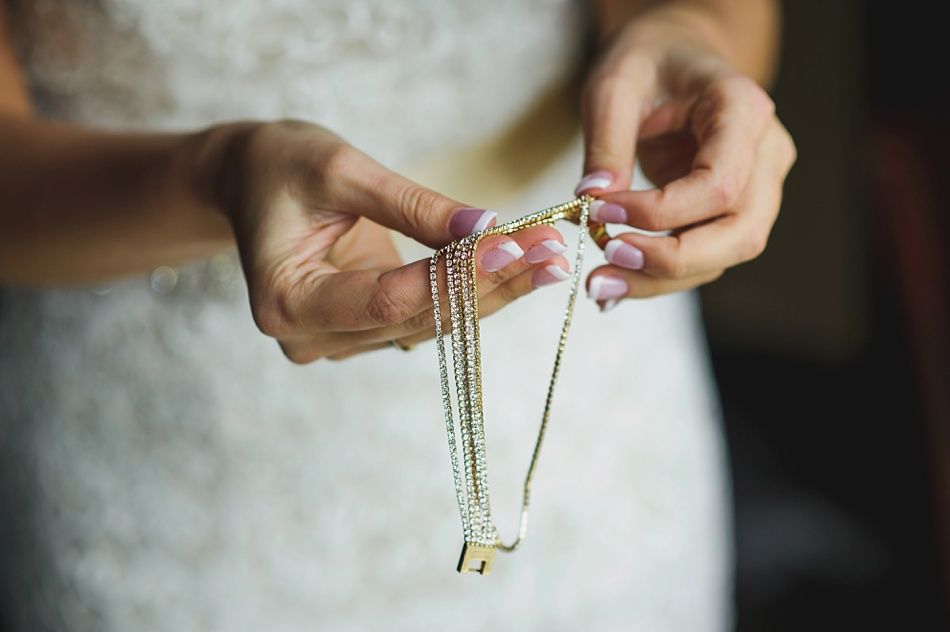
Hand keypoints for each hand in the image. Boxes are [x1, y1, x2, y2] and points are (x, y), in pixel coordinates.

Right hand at [208, 120, 572, 361]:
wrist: (249, 181)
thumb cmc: (280, 166)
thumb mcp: (341, 170)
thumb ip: (412, 205)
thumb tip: (487, 226)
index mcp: (286, 301)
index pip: (388, 300)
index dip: (455, 277)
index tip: (514, 246)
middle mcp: (309, 337)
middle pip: (418, 320)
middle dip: (490, 283)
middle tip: (553, 249)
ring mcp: (337, 340)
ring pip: (431, 325)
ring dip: (493, 290)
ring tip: (549, 255)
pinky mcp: (363, 330)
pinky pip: (427, 315)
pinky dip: (471, 289)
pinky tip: (519, 264)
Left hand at [575, 12, 796, 310]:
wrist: (674, 59)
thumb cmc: (648, 63)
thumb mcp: (614, 85)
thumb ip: (605, 141)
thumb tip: (591, 199)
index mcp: (744, 111)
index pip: (719, 183)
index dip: (662, 211)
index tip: (601, 211)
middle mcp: (765, 154)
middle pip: (741, 234)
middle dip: (671, 261)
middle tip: (606, 265)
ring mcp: (757, 187)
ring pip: (725, 256)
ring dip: (660, 279)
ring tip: (600, 283)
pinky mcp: (733, 211)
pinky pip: (704, 255)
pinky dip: (659, 275)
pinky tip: (615, 281)